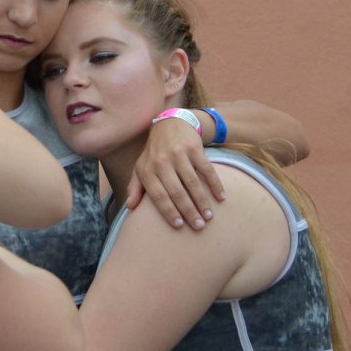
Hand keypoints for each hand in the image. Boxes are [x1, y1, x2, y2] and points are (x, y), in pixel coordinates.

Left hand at [127, 113, 223, 229]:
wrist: (170, 124)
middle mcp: (162, 162)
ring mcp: (179, 154)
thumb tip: (129, 207)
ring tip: (208, 216)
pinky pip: (207, 170)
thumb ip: (135, 188)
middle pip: (177, 192)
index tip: (179, 226)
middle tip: (198, 226)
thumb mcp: (140, 167)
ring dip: (202, 201)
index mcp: (147, 170)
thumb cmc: (154, 152)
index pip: (158, 196)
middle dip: (188, 211)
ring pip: (192, 183)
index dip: (169, 212)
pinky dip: (215, 184)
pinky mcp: (194, 148)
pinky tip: (221, 197)